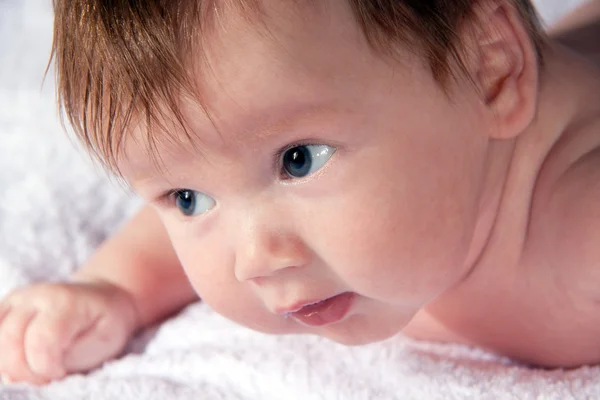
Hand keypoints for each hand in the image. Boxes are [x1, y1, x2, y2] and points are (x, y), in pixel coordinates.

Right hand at [0, 280, 138, 384]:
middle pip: (10, 343)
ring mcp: (16, 299)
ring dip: (10, 365)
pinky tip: (19, 361)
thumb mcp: (103, 342)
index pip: (40, 341)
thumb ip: (70, 358)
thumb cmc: (105, 323)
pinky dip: (2, 356)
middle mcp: (35, 295)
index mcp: (64, 302)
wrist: (103, 297)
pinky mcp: (5, 308)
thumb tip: (36, 373)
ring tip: (36, 369)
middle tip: (48, 378)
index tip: (61, 374)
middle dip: (26, 372)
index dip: (45, 369)